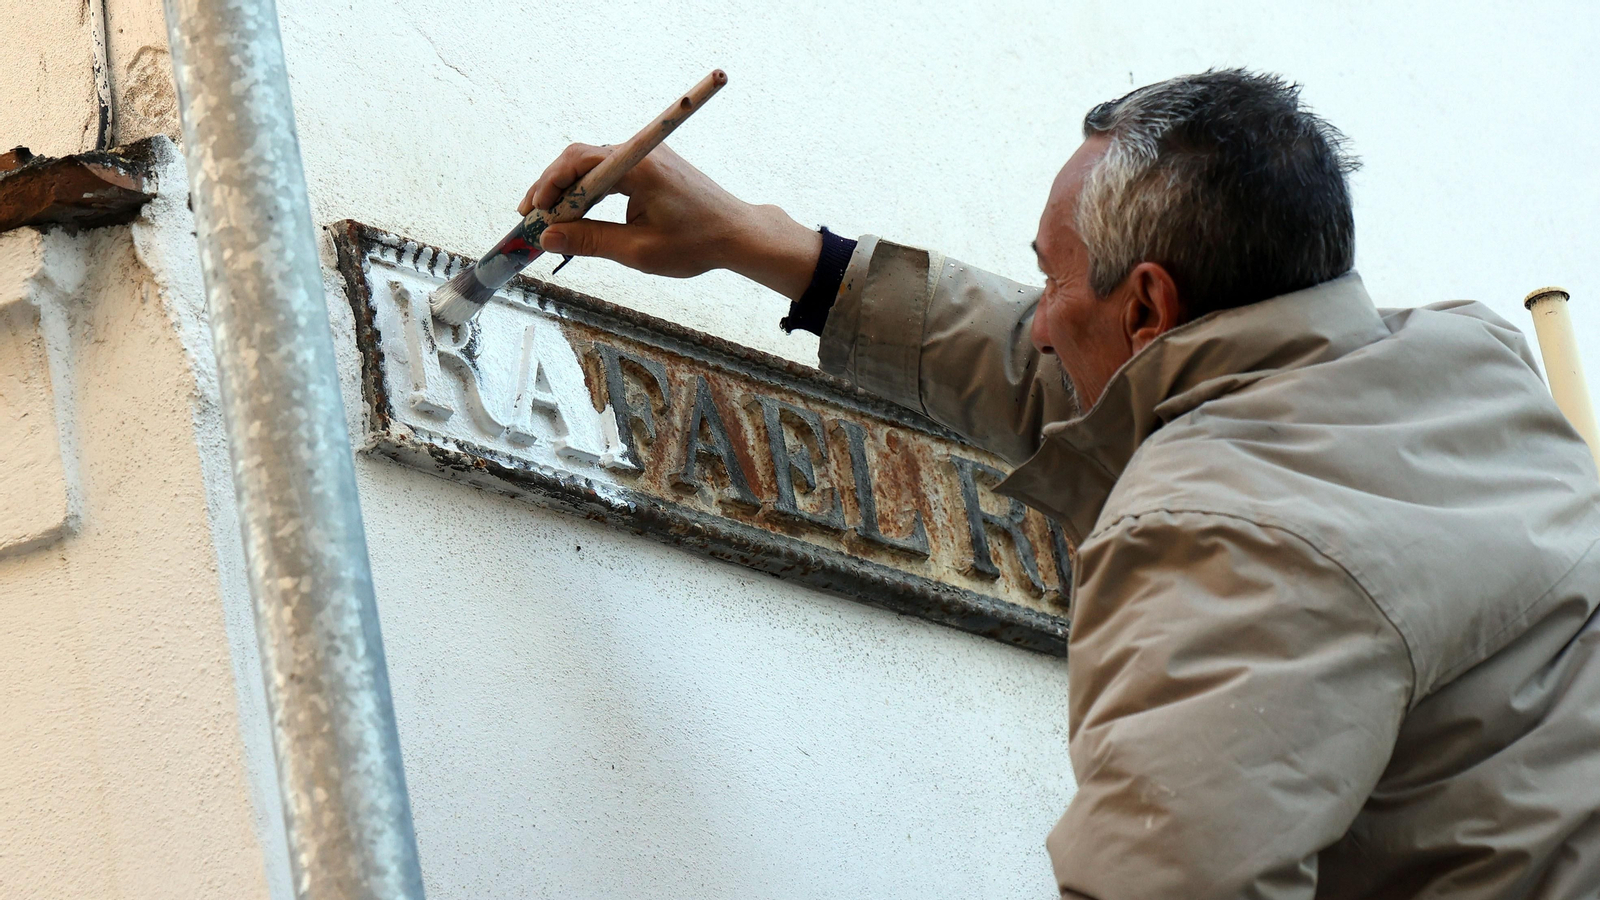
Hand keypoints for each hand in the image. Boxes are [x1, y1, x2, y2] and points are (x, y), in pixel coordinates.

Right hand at [520, 144, 822, 299]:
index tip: (533, 212)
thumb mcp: (638, 250)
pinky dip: (590, 193)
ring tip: (549, 221)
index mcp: (640, 167)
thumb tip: (549, 236)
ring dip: (569, 192)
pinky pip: (610, 174)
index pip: (579, 162)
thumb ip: (591, 241)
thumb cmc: (696, 243)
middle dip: (552, 188)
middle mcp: (642, 153)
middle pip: (581, 160)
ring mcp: (647, 158)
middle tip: (530, 218)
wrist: (738, 234)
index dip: (549, 184)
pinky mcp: (652, 168)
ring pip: (593, 167)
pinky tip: (578, 216)